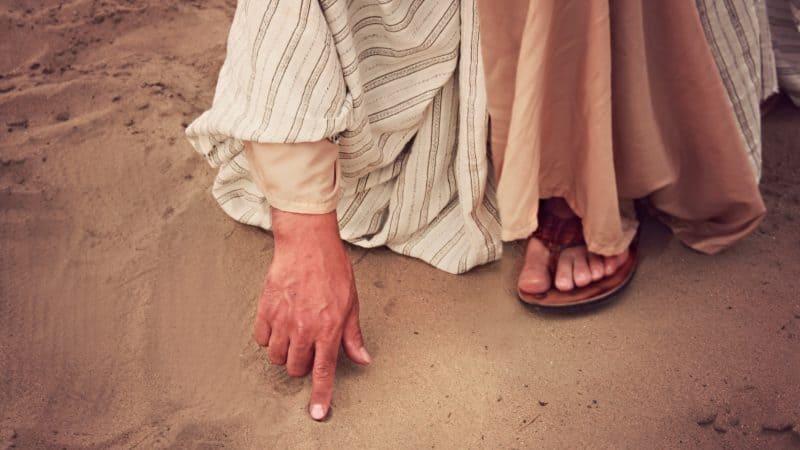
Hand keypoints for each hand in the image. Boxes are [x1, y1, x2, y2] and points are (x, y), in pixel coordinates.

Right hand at [254, 208, 369, 420]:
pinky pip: (261, 339)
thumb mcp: (352, 303)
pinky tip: (279, 324)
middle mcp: (304, 328)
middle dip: (302, 365)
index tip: (317, 413)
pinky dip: (268, 337)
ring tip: (293, 334)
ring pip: (276, 357)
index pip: (323, 371)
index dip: (320, 395)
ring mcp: (282, 320)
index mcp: (329, 328)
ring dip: (284, 353)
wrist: (307, 244)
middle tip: (309, 348)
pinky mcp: (266, 310)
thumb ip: (353, 335)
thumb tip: (362, 359)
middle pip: (295, 368)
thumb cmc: (332, 269)